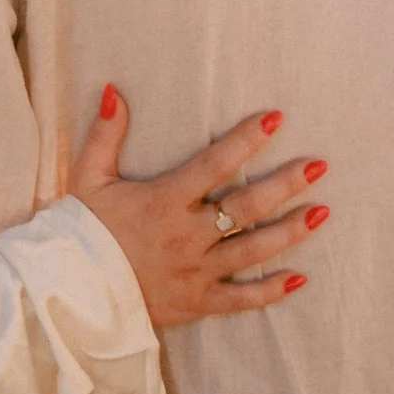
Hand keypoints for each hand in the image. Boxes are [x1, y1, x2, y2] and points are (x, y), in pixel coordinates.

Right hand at [71, 88, 326, 327]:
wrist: (70, 295)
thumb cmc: (81, 233)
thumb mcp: (87, 178)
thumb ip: (105, 134)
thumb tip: (115, 90)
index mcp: (164, 201)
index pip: (215, 164)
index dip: (246, 140)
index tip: (276, 118)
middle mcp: (187, 236)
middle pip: (246, 208)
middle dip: (286, 184)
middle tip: (320, 166)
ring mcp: (195, 273)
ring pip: (253, 251)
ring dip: (291, 232)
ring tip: (323, 212)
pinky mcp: (197, 303)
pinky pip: (242, 300)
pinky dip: (272, 291)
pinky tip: (300, 278)